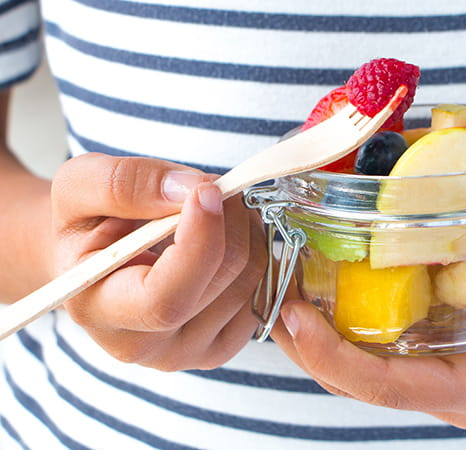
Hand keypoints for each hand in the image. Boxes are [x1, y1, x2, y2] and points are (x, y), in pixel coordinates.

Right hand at [50, 153, 265, 370]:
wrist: (100, 258)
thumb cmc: (88, 224)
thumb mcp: (79, 186)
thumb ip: (123, 183)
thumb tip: (189, 189)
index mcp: (98, 311)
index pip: (166, 299)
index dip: (200, 242)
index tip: (207, 191)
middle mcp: (146, 347)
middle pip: (224, 276)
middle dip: (229, 217)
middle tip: (212, 186)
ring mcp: (190, 353)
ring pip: (254, 278)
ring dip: (246, 229)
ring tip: (214, 212)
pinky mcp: (225, 345)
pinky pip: (268, 292)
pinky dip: (257, 253)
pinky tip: (227, 240)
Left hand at [271, 220, 465, 428]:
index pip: (390, 388)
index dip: (335, 359)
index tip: (294, 319)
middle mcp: (457, 385)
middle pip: (364, 378)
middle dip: (312, 346)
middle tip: (274, 290)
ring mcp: (448, 364)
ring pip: (367, 358)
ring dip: (324, 328)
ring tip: (288, 281)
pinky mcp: (445, 341)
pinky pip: (385, 335)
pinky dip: (352, 310)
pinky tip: (332, 275)